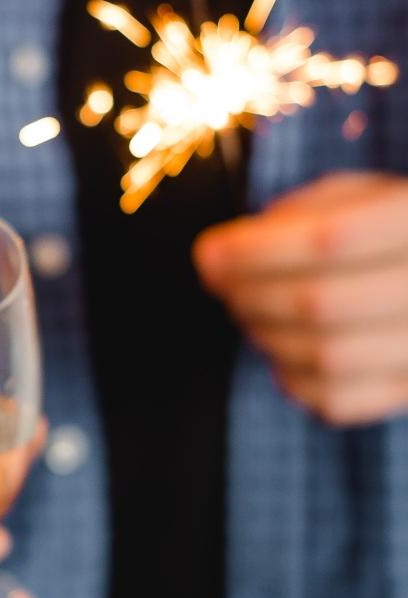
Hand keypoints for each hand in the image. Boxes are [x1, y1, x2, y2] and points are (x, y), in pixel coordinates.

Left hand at [195, 172, 407, 425]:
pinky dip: (294, 381)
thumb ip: (308, 210)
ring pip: (328, 357)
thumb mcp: (366, 196)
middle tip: (219, 282)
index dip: (256, 250)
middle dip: (250, 294)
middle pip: (321, 302)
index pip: (330, 240)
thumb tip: (236, 246)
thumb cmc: (396, 228)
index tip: (208, 253)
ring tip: (244, 310)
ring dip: (265, 334)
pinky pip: (341, 401)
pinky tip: (280, 355)